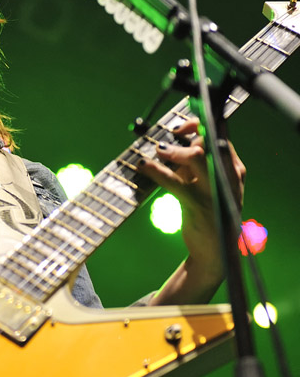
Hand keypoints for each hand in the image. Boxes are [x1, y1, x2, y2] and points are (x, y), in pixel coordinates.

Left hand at [138, 118, 245, 288]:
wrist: (214, 251)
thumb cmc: (208, 214)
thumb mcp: (204, 186)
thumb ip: (192, 167)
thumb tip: (167, 145)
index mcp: (233, 169)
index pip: (219, 137)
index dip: (199, 126)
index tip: (181, 127)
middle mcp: (227, 176)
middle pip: (208, 141)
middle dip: (187, 132)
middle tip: (168, 136)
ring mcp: (213, 190)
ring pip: (195, 156)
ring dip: (172, 149)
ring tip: (157, 149)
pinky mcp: (196, 204)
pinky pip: (173, 181)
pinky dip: (155, 170)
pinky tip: (142, 166)